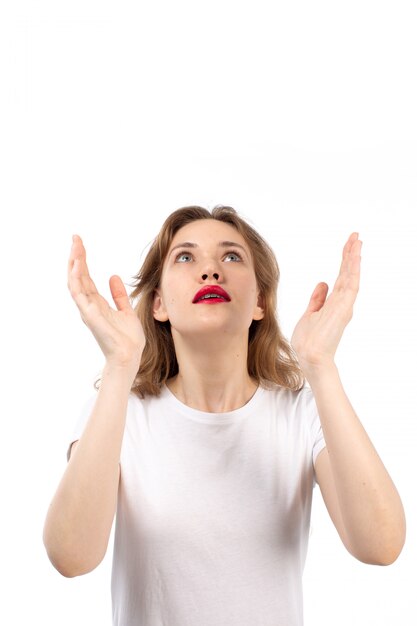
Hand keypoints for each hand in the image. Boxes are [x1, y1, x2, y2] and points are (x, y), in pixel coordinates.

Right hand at [68, 235, 145, 371]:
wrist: (130, 356)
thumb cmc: (128, 339)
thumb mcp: (126, 311)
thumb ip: (119, 295)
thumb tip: (114, 277)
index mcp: (97, 303)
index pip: (86, 278)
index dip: (82, 261)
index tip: (80, 243)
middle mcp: (89, 305)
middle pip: (78, 276)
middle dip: (76, 257)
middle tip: (75, 238)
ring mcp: (88, 310)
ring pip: (75, 282)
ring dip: (74, 264)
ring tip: (75, 246)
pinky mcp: (90, 315)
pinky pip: (79, 295)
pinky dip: (77, 280)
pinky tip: (77, 266)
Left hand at [291, 232, 361, 372]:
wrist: (310, 356)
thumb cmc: (309, 340)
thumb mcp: (310, 314)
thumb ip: (317, 299)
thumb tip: (323, 283)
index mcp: (334, 303)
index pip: (341, 277)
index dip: (344, 261)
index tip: (348, 245)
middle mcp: (342, 303)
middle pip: (348, 274)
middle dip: (351, 254)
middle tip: (355, 236)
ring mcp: (344, 305)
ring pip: (351, 276)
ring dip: (354, 258)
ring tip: (357, 241)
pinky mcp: (343, 309)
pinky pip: (350, 286)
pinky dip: (353, 271)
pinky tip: (354, 258)